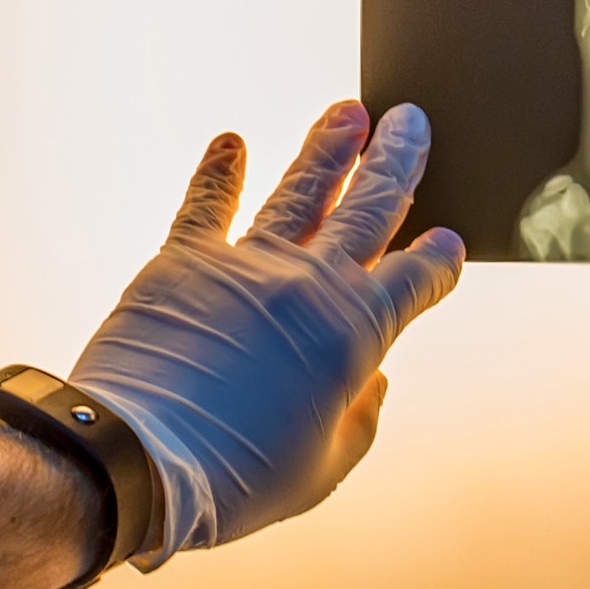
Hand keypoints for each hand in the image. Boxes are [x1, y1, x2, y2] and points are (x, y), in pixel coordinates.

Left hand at [70, 101, 464, 567]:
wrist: (140, 458)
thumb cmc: (233, 477)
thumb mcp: (322, 469)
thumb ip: (360, 421)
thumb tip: (373, 383)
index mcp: (355, 334)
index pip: (414, 281)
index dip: (437, 259)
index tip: (449, 240)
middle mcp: (309, 285)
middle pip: (368, 209)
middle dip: (395, 163)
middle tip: (412, 122)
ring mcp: (247, 265)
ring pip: (300, 190)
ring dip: (328, 148)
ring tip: (350, 111)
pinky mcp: (184, 260)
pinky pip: (208, 204)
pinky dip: (220, 171)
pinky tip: (230, 142)